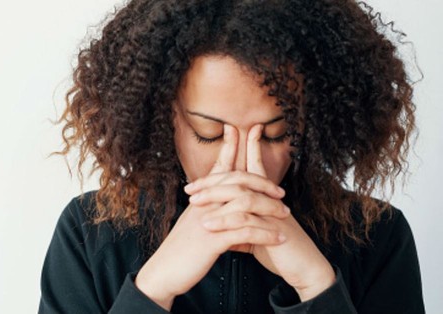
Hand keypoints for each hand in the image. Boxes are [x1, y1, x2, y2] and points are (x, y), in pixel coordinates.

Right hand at [134, 125, 287, 309]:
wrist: (163, 272)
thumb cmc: (180, 251)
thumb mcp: (192, 225)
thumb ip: (207, 212)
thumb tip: (222, 207)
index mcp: (199, 199)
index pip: (217, 169)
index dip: (227, 149)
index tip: (236, 130)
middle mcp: (203, 204)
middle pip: (237, 182)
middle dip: (262, 183)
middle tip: (281, 190)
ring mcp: (208, 220)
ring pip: (245, 205)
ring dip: (269, 209)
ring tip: (285, 215)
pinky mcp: (212, 240)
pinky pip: (246, 232)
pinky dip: (265, 234)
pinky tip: (278, 238)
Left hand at [185, 124, 335, 300]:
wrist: (304, 268)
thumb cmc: (279, 250)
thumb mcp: (253, 235)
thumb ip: (237, 225)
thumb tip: (217, 222)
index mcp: (266, 198)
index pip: (254, 167)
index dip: (247, 146)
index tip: (231, 129)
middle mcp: (271, 199)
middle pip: (241, 178)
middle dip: (214, 179)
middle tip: (189, 186)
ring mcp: (274, 212)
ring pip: (241, 196)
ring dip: (215, 197)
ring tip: (194, 203)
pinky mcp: (274, 229)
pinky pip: (246, 220)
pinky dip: (225, 221)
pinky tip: (208, 224)